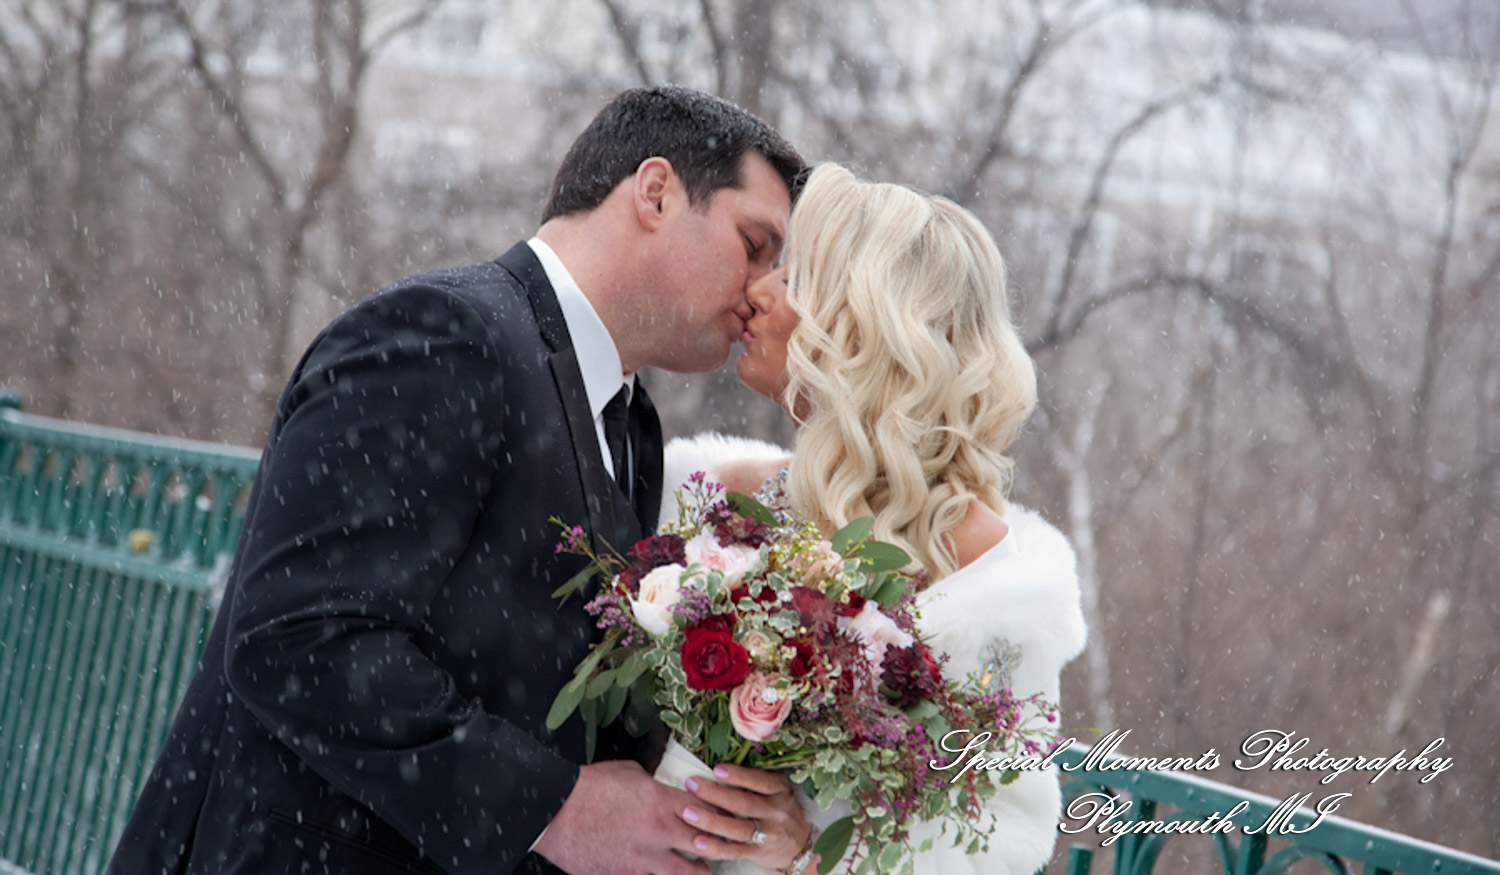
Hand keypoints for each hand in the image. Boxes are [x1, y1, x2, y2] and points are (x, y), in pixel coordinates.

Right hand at [534, 760, 709, 874]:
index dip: (719, 814)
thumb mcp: (629, 773)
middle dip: (716, 846)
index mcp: (662, 802)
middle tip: (718, 845)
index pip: (709, 810)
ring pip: (688, 874)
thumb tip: (664, 790)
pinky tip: (661, 873)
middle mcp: (659, 832)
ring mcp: (644, 859)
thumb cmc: (587, 788)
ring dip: (696, 871)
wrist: (554, 811)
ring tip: (698, 869)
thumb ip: (654, 785)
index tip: (722, 816)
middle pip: (707, 845)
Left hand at [680, 763, 816, 872]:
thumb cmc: (782, 810)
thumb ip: (757, 779)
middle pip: (744, 804)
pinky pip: (734, 851)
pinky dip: (715, 847)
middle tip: (691, 785)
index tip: (716, 769)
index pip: (760, 781)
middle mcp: (776, 812)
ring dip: (711, 821)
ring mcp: (768, 835)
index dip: (738, 775)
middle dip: (715, 794)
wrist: (799, 845)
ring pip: (737, 828)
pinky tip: (698, 842)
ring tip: (688, 813)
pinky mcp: (758, 853)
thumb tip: (722, 765)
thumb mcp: (779, 790)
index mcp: (780, 791)